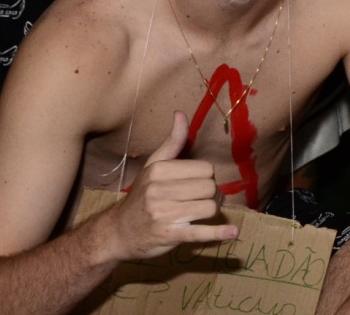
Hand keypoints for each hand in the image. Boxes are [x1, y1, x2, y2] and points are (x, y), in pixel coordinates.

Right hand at [106, 111, 237, 259]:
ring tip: (202, 212)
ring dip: (212, 211)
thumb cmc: (140, 196)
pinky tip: (232, 232)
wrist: (117, 232)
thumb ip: (172, 142)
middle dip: (213, 195)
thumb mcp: (153, 166)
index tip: (198, 184)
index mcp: (159, 171)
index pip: (206, 170)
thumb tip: (180, 113)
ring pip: (209, 208)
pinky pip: (199, 232)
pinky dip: (218, 234)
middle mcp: (159, 191)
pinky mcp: (169, 235)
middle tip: (202, 200)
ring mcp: (163, 215)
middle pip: (210, 188)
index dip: (207, 177)